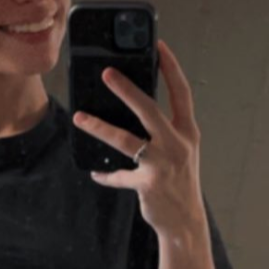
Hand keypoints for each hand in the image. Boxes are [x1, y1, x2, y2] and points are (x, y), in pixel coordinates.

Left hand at [72, 40, 204, 238]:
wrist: (186, 222)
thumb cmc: (180, 183)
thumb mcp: (180, 152)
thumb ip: (164, 132)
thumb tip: (133, 110)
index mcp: (188, 132)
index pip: (181, 92)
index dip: (170, 67)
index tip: (158, 46)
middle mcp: (177, 144)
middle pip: (149, 109)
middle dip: (126, 90)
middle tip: (106, 73)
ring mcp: (163, 164)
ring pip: (126, 140)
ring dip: (100, 128)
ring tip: (80, 118)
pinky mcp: (147, 184)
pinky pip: (119, 176)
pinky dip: (106, 175)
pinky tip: (96, 173)